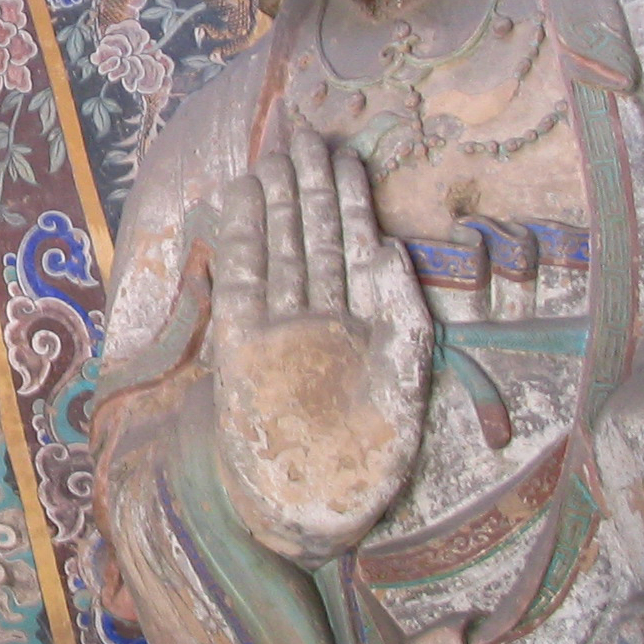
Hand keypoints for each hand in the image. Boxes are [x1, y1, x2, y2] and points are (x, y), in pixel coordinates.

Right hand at [210, 127, 430, 565]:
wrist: (313, 510)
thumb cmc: (369, 459)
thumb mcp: (406, 385)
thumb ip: (401, 318)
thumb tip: (387, 251)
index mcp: (363, 322)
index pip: (352, 243)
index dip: (349, 198)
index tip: (345, 151)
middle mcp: (318, 316)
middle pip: (311, 236)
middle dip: (309, 185)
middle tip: (304, 133)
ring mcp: (277, 327)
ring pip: (277, 250)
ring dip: (273, 202)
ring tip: (271, 155)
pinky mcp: (241, 345)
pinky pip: (241, 282)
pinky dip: (239, 241)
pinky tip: (237, 202)